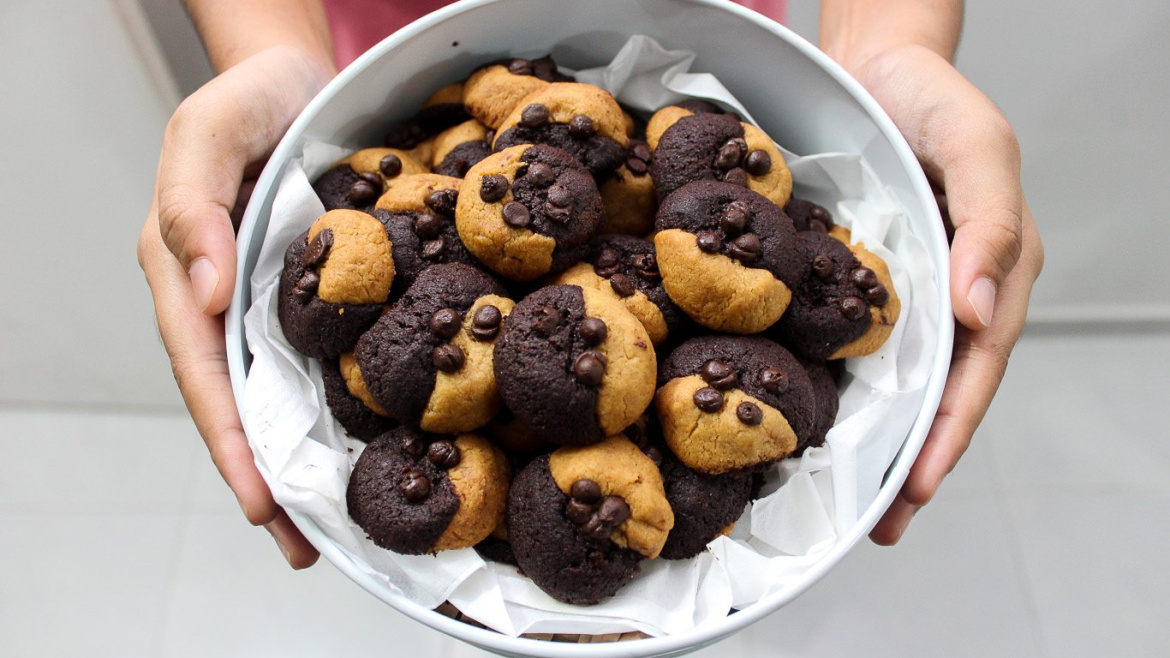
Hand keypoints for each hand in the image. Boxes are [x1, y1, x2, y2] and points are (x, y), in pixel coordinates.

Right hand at [138, 45, 331, 567]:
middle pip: (239, 403)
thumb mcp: (206, 136)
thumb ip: (193, 205)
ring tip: (328, 526)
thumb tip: (205, 290)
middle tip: (299, 545)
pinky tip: (362, 446)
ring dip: (300, 460)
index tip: (258, 498)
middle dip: (265, 476)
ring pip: (279, 393)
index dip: (229, 438)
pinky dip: (335, 407)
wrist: (293, 80)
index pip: (205, 371)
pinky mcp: (313, 294)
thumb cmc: (244, 102)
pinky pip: (320, 358)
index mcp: (187, 272)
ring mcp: (268, 302)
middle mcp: (225, 300)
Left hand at [847, 44, 1044, 543]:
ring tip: (853, 503)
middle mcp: (953, 295)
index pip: (974, 371)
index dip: (947, 433)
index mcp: (992, 274)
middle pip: (939, 393)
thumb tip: (981, 309)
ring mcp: (909, 293)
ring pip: (900, 381)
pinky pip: (860, 345)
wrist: (879, 68)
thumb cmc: (935, 102)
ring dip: (882, 442)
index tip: (916, 490)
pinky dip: (848, 388)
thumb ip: (988, 223)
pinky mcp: (866, 282)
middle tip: (882, 525)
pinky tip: (823, 421)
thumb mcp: (978, 148)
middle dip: (915, 463)